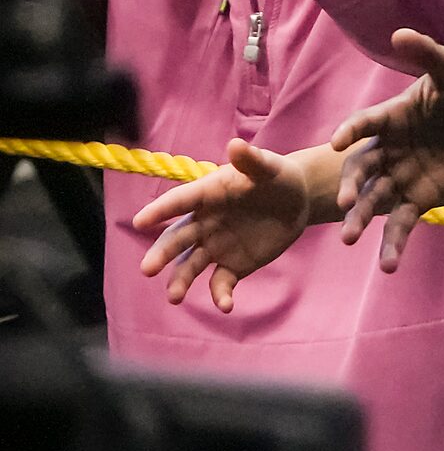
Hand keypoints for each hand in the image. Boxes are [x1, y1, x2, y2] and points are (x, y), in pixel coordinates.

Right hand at [131, 138, 336, 312]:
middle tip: (147, 269)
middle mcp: (204, 223)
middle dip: (162, 254)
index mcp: (207, 195)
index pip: (179, 202)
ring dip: (181, 281)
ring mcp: (216, 246)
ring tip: (174, 298)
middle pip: (177, 240)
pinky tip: (226, 305)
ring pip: (191, 265)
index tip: (140, 221)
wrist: (297, 200)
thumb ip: (252, 160)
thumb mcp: (268, 167)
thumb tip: (236, 145)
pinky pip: (222, 281)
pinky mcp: (234, 264)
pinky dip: (221, 294)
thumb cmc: (276, 177)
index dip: (160, 210)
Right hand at [330, 29, 443, 269]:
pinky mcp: (419, 196)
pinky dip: (394, 243)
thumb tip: (402, 34)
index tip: (338, 141)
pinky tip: (387, 267)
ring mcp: (399, 175)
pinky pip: (402, 222)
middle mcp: (385, 150)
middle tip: (343, 204)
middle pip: (360, 171)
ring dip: (362, 220)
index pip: (363, 125)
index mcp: (387, 119)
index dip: (352, 131)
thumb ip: (427, 53)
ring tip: (350, 241)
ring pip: (375, 201)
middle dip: (351, 187)